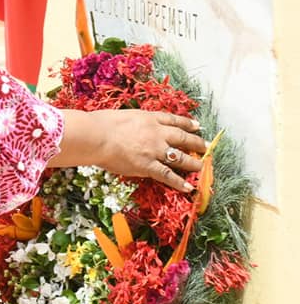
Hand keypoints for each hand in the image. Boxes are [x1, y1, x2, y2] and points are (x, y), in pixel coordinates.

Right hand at [52, 109, 205, 191]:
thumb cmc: (102, 124)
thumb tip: (134, 125)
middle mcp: (157, 133)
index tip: (196, 125)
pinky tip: (188, 187)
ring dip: (193, 163)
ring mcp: (155, 150)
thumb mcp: (122, 115)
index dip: (186, 123)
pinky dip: (179, 182)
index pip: (173, 120)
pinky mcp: (148, 166)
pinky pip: (168, 175)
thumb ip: (134, 122)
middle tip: (206, 146)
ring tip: (202, 167)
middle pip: (182, 137)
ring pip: (180, 157)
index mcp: (149, 118)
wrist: (97, 136)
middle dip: (196, 142)